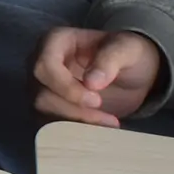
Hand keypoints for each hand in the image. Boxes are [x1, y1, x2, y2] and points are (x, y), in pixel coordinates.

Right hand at [31, 27, 162, 126]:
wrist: (132, 74)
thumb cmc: (127, 54)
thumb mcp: (127, 49)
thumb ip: (110, 59)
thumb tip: (91, 82)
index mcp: (55, 41)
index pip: (44, 66)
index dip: (65, 86)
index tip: (96, 100)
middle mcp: (42, 64)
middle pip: (41, 94)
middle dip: (73, 109)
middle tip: (105, 117)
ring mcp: (43, 88)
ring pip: (44, 113)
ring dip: (75, 123)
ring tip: (107, 124)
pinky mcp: (49, 109)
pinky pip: (51, 125)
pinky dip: (74, 132)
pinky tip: (100, 130)